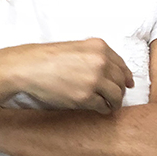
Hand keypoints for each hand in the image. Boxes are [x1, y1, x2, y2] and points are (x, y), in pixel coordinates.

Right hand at [14, 39, 133, 113]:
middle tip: (115, 96)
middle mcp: (100, 62)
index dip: (126, 76)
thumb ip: (93, 56)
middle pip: (121, 80)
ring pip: (116, 95)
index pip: (121, 64)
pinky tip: (99, 109)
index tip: (127, 83)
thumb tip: (108, 71)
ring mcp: (94, 80)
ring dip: (115, 102)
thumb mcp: (75, 47)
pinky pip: (103, 105)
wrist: (28, 68)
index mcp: (99, 47)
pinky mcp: (86, 97)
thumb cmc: (46, 57)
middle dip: (120, 90)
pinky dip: (104, 109)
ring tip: (109, 105)